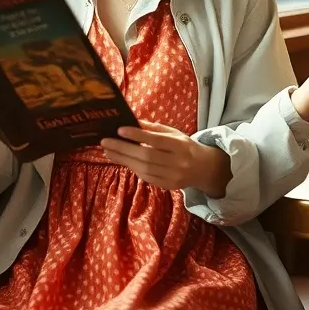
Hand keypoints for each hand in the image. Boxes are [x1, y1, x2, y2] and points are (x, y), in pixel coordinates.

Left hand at [101, 120, 231, 196]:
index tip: (119, 130)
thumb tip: (132, 122)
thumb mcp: (173, 133)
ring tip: (108, 151)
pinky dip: (132, 168)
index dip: (137, 135)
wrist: (203, 168)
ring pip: (143, 169)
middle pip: (146, 156)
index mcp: (180, 146)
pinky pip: (146, 177)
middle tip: (105, 142)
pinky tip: (121, 160)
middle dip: (123, 149)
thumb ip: (153, 129)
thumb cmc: (184, 146)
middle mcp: (177, 162)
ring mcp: (172, 177)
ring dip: (123, 159)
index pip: (156, 140)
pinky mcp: (168, 186)